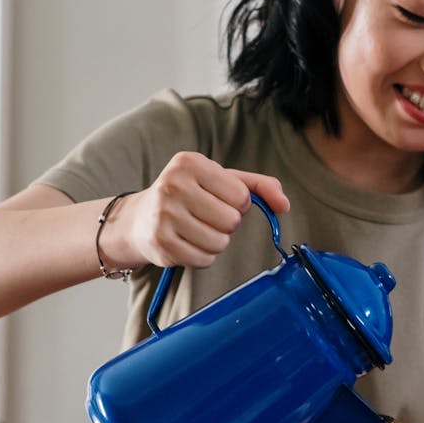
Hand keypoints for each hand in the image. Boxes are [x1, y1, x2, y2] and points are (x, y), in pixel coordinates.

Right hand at [105, 154, 289, 270]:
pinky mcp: (161, 243)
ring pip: (219, 243)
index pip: (241, 196)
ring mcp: (164, 215)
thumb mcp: (221, 180)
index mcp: (190, 163)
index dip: (238, 204)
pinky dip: (202, 256)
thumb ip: (258, 186)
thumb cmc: (188, 196)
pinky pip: (203, 259)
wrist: (139, 218)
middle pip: (231, 221)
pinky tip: (187, 243)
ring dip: (215, 242)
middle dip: (226, 224)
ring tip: (196, 230)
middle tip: (206, 217)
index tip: (220, 200)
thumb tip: (284, 204)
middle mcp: (173, 185)